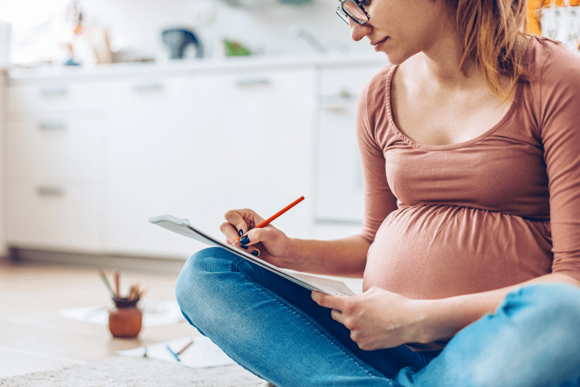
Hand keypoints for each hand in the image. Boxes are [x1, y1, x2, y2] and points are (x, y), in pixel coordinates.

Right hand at [220, 208, 295, 267]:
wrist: (281, 255)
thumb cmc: (278, 241)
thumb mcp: (272, 234)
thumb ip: (259, 234)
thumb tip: (245, 238)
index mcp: (247, 215)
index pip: (231, 215)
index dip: (236, 223)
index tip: (245, 231)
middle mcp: (240, 225)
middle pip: (224, 226)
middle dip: (233, 236)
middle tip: (244, 243)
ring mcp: (238, 237)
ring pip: (228, 240)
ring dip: (241, 247)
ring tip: (255, 250)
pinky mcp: (238, 248)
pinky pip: (232, 250)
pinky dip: (242, 253)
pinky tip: (253, 253)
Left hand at [312, 287, 427, 350]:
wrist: (410, 322)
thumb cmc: (394, 303)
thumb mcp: (374, 292)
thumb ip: (359, 296)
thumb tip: (353, 300)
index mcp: (351, 305)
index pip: (326, 301)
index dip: (318, 297)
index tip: (314, 294)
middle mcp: (350, 321)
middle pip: (336, 315)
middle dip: (341, 310)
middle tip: (353, 308)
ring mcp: (356, 335)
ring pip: (348, 327)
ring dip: (355, 322)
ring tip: (373, 319)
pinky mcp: (364, 345)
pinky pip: (358, 337)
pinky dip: (364, 333)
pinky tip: (376, 328)